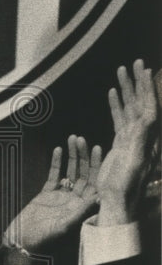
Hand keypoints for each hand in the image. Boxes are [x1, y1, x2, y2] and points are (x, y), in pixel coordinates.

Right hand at [4, 135, 100, 252]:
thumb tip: (100, 197)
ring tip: (72, 139)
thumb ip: (81, 212)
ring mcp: (60, 197)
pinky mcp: (45, 195)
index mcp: (82, 209)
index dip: (97, 166)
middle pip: (83, 174)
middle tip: (82, 139)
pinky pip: (53, 176)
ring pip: (70, 172)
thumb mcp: (64, 227)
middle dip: (84, 156)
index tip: (98, 149)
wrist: (21, 243)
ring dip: (72, 156)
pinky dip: (56, 163)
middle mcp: (74, 202)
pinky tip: (58, 150)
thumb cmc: (43, 241)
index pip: (94, 184)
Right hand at [96, 59, 157, 225]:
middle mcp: (143, 136)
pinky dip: (117, 103)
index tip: (143, 70)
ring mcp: (132, 138)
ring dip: (127, 89)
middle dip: (138, 82)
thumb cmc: (125, 187)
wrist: (117, 202)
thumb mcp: (134, 163)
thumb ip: (140, 141)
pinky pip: (120, 117)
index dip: (147, 89)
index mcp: (147, 139)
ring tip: (122, 70)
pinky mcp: (121, 143)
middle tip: (136, 62)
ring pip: (130, 107)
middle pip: (142, 103)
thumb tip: (146, 117)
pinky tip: (113, 93)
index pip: (149, 107)